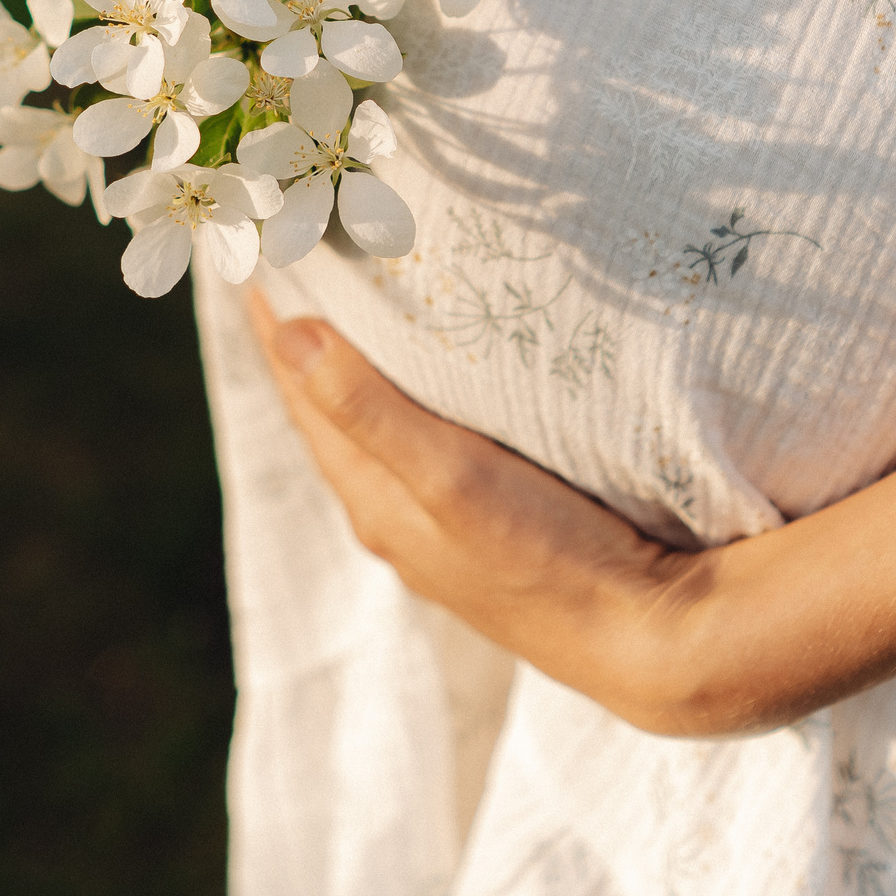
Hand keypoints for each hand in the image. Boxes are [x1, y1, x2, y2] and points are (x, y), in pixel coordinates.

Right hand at [244, 38, 895, 740]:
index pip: (640, 511)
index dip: (458, 438)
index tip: (338, 295)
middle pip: (584, 587)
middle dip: (396, 470)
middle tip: (270, 309)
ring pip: (609, 643)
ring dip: (417, 510)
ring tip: (296, 350)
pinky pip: (688, 637)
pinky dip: (512, 546)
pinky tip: (396, 413)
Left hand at [245, 289, 716, 733]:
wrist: (640, 638)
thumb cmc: (545, 555)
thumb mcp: (448, 476)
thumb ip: (368, 410)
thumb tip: (289, 334)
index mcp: (372, 500)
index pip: (302, 394)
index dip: (276, 326)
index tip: (254, 256)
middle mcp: (394, 517)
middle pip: (330, 413)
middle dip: (310, 343)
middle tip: (300, 266)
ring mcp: (440, 530)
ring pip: (377, 432)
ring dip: (359, 374)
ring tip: (357, 311)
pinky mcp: (486, 533)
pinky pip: (423, 451)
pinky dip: (410, 404)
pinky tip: (436, 391)